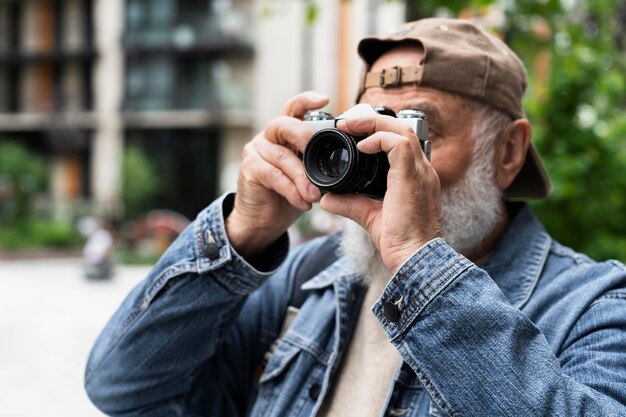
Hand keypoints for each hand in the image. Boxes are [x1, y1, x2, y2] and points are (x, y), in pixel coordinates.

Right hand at [226, 92, 326, 258]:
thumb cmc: (289, 193)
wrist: (263, 219)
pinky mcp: (249, 169)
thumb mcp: (308, 174)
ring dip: (302, 177)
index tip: (325, 100)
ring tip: (315, 195)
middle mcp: (268, 137)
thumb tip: (351, 159)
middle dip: (303, 135)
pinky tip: (303, 203)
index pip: (294, 108)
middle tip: (314, 148)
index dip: (307, 101)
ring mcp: (256, 151)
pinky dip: (291, 191)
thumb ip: (320, 161)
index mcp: (285, 133)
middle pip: (284, 125)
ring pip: (283, 157)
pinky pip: (274, 176)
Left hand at [320, 114, 441, 271]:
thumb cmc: (399, 241)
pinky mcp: (412, 176)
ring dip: (374, 124)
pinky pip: (398, 144)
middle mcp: (423, 169)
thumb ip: (350, 203)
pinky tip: (360, 147)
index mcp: (416, 176)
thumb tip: (326, 199)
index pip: (402, 141)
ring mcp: (421, 171)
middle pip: (403, 128)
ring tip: (350, 126)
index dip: (380, 132)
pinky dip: (377, 139)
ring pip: (401, 129)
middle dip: (374, 121)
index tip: (354, 135)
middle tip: (348, 123)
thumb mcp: (369, 215)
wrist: (414, 257)